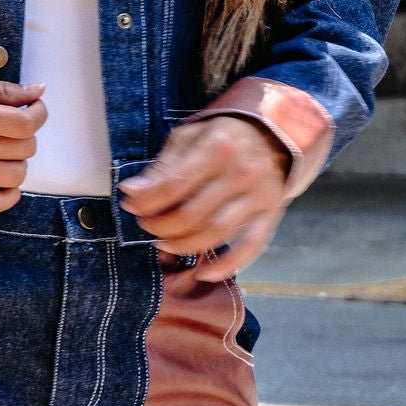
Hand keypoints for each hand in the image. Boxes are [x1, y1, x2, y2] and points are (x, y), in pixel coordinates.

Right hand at [0, 65, 46, 214]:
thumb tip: (37, 92)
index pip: (24, 123)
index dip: (38, 114)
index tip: (33, 108)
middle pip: (24, 148)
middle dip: (27, 133)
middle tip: (13, 123)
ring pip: (15, 175)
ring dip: (18, 160)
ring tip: (4, 147)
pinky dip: (8, 194)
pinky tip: (4, 179)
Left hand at [119, 115, 290, 280]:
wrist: (274, 133)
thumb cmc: (222, 134)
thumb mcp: (190, 136)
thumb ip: (163, 165)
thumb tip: (132, 192)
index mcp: (218, 147)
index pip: (174, 185)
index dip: (146, 201)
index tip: (131, 204)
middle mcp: (242, 172)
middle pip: (192, 214)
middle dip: (161, 225)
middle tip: (146, 224)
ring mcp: (259, 195)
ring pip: (216, 233)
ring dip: (183, 245)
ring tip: (163, 242)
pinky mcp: (272, 213)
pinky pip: (251, 247)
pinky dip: (227, 265)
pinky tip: (204, 273)